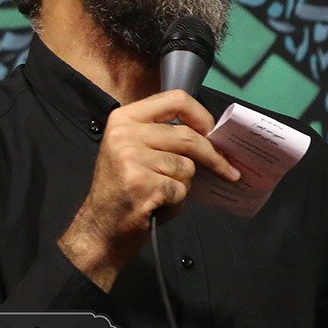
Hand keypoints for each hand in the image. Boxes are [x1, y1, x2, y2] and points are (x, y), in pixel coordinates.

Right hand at [58, 90, 239, 290]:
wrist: (100, 228)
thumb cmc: (124, 190)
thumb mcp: (135, 150)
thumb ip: (164, 136)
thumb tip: (211, 137)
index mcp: (125, 118)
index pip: (175, 99)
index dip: (201, 116)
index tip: (213, 132)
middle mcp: (125, 134)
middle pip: (188, 136)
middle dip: (212, 156)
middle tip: (227, 169)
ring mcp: (131, 158)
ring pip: (186, 166)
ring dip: (183, 185)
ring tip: (162, 195)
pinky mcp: (141, 184)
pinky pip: (180, 189)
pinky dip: (176, 203)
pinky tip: (157, 207)